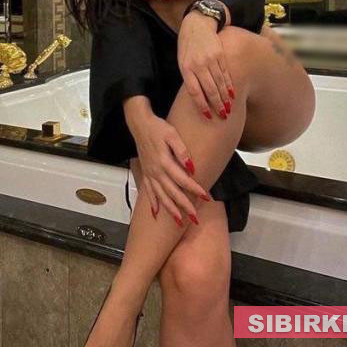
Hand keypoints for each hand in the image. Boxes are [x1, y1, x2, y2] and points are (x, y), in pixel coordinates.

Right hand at [128, 110, 211, 224]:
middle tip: (195, 218)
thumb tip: (191, 167)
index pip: (183, 180)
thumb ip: (181, 151)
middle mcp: (156, 171)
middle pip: (172, 192)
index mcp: (164, 162)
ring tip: (179, 222)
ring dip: (170, 209)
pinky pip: (148, 191)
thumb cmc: (157, 128)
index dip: (195, 189)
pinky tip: (156, 213)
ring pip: (160, 196)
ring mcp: (150, 174)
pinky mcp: (146, 173)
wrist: (140, 124)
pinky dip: (152, 203)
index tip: (206, 197)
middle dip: (184, 206)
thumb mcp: (172, 134)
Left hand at [177, 10, 234, 119]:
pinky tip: (232, 94)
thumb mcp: (182, 60)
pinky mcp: (221, 55)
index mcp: (186, 67)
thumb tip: (198, 97)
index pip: (194, 91)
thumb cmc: (187, 46)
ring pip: (220, 83)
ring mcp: (211, 59)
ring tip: (229, 109)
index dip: (201, 105)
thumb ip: (189, 76)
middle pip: (210, 89)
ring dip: (225, 98)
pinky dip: (229, 85)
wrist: (197, 24)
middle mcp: (199, 64)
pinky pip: (226, 73)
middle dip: (217, 105)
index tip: (207, 116)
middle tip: (223, 116)